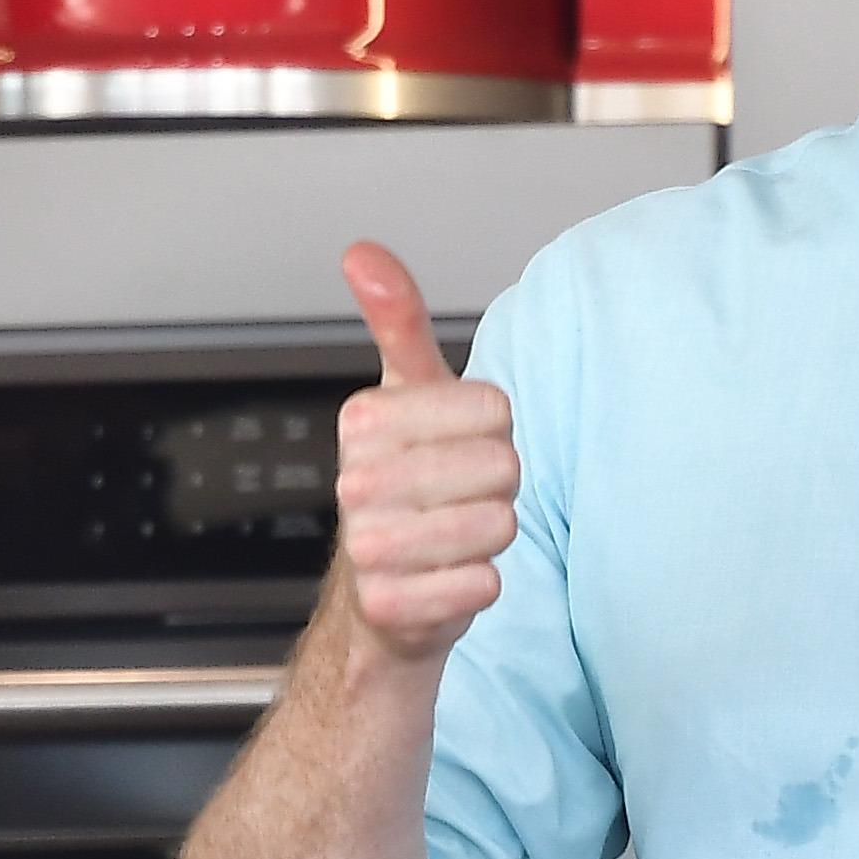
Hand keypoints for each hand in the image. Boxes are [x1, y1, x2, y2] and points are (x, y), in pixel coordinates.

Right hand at [326, 242, 514, 662]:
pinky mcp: (392, 607)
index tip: (457, 443)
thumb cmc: (406, 483)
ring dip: (492, 535)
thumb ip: (396, 321)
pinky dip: (481, 584)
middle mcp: (356, 481)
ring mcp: (369, 547)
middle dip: (497, 486)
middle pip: (502, 467)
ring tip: (453, 534)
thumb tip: (363, 252)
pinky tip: (447, 579)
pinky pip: (486, 584)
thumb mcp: (406, 395)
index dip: (494, 432)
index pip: (495, 409)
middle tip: (459, 495)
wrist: (381, 594)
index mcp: (364, 420)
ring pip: (498, 526)